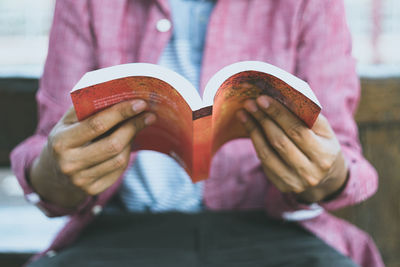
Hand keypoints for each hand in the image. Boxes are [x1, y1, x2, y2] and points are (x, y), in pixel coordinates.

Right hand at [30, 100, 155, 207]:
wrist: (53, 172)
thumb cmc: (66, 138)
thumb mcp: (67, 122)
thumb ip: (86, 108)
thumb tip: (118, 94)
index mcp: (61, 142)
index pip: (97, 125)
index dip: (121, 113)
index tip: (140, 104)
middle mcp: (69, 164)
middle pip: (113, 144)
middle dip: (133, 127)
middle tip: (148, 115)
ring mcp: (81, 180)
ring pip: (119, 159)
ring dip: (131, 140)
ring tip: (137, 127)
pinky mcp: (92, 190)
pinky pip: (119, 170)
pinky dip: (126, 154)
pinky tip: (127, 144)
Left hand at [237, 95, 347, 202]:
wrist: (325, 176)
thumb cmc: (320, 144)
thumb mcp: (323, 131)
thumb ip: (308, 116)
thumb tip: (281, 97)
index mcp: (325, 153)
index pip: (297, 130)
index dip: (278, 114)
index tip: (262, 98)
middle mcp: (311, 171)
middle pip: (280, 141)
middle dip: (263, 119)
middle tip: (250, 103)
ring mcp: (296, 182)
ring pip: (268, 152)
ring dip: (254, 129)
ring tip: (244, 113)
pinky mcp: (282, 185)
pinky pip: (264, 160)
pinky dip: (255, 141)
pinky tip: (249, 127)